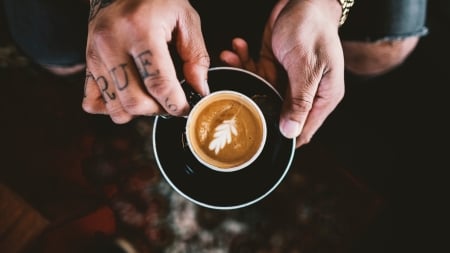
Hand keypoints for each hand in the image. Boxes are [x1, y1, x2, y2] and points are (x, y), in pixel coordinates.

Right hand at [82, 0, 209, 122]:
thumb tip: (199, 89)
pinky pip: (93, 103)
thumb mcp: (185, 18)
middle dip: (159, 110)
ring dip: (138, 112)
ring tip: (151, 97)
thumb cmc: (157, 0)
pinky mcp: (88, 63)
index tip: (187, 108)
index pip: (158, 83)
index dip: (176, 104)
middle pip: (135, 101)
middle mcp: (111, 43)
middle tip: (170, 102)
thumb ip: (196, 56)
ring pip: (116, 108)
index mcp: (139, 29)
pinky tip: (130, 95)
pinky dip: (114, 107)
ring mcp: (95, 54)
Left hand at [220, 0, 344, 147]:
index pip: (304, 130)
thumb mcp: (306, 67)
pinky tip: (237, 48)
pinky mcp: (274, 64)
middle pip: (277, 112)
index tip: (260, 141)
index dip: (284, 138)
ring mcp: (288, 79)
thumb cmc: (312, 28)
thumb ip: (299, 100)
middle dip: (255, 103)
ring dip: (244, 74)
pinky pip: (255, 71)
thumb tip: (290, 133)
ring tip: (232, 58)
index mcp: (322, 96)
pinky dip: (244, 61)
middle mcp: (305, 91)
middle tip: (235, 96)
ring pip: (261, 90)